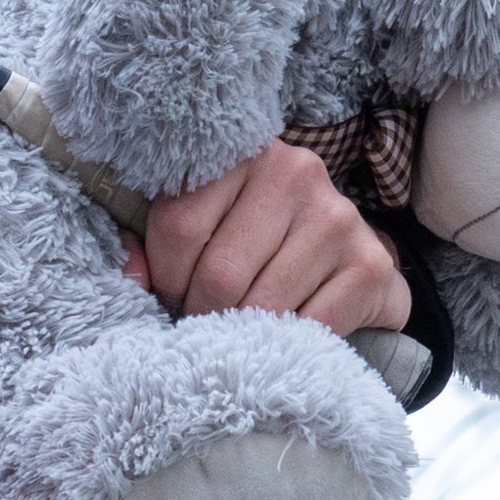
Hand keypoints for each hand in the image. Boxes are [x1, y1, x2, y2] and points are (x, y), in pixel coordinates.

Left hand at [134, 140, 412, 337]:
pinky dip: (287, 346)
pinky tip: (284, 335)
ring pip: (260, 305)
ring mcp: (338, 218)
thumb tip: (130, 274)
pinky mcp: (369, 265)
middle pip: (219, 272)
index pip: (179, 226)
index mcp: (243, 154)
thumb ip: (160, 242)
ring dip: (243, 334)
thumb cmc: (262, 244)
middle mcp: (296, 173)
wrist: (351, 263)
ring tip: (243, 327)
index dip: (167, 276)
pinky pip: (308, 328)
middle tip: (208, 320)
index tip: (176, 292)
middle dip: (203, 312)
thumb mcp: (207, 224)